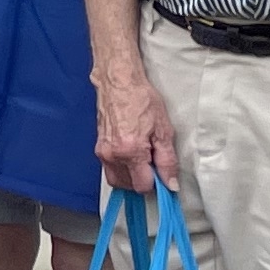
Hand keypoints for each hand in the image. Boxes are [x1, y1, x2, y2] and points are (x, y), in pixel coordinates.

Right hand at [94, 64, 179, 193]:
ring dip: (131, 177)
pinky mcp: (98, 147)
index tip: (162, 173)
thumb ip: (167, 160)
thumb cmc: (142, 100)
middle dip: (142, 180)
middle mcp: (112, 155)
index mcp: (130, 152)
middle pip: (128, 187)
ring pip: (117, 180)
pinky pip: (110, 169)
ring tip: (142, 159)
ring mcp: (102, 152)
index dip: (156, 182)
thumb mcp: (163, 130)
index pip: (142, 186)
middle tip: (153, 163)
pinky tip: (132, 154)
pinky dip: (122, 168)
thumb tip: (170, 184)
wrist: (119, 82)